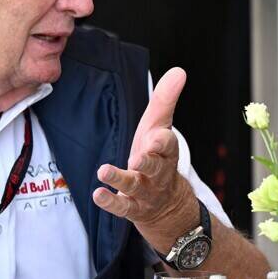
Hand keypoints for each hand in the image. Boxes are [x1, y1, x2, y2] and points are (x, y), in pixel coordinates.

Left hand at [92, 67, 199, 248]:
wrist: (168, 205)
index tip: (156, 136)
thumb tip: (179, 70)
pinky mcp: (132, 208)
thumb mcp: (160, 128)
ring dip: (120, 179)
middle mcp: (158, 173)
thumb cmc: (158, 157)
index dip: (162, 142)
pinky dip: (110, 202)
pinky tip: (98, 194)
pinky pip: (122, 207)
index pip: (167, 145)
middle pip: (155, 168)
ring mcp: (145, 192)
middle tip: (137, 158)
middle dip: (148, 162)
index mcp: (166, 153)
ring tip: (104, 171)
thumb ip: (166, 100)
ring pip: (135, 187)